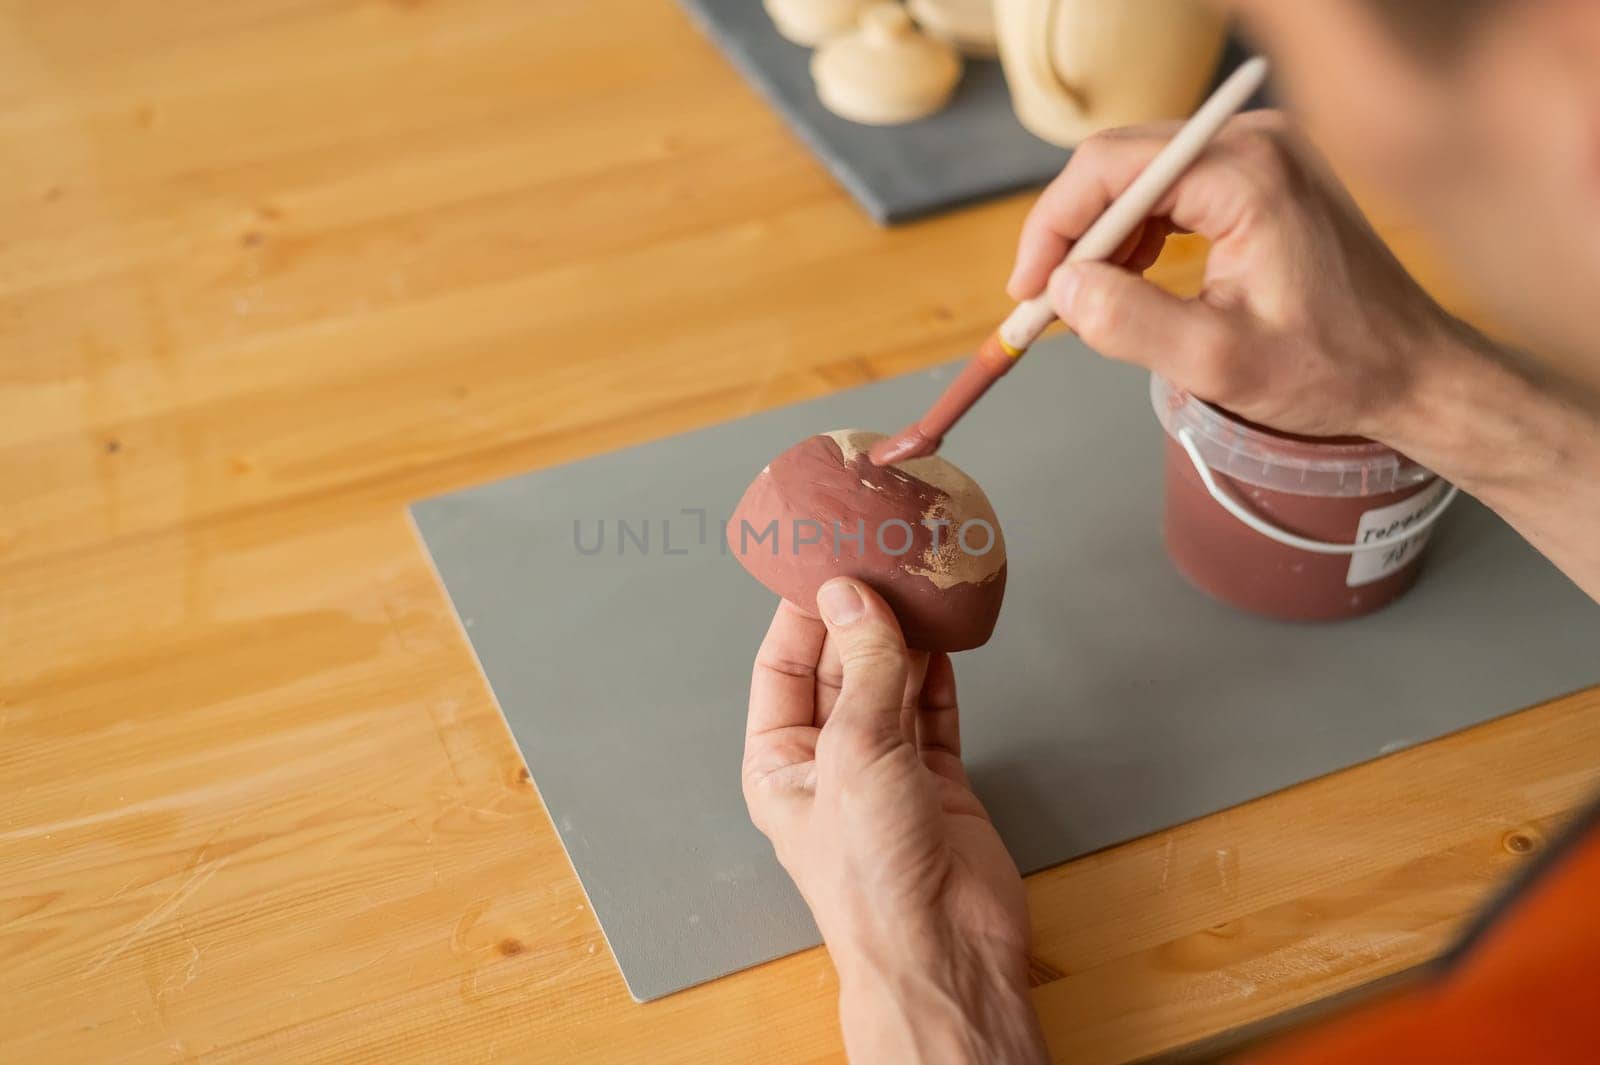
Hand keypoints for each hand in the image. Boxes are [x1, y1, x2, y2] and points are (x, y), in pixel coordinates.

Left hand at [743, 578, 1047, 1064]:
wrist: (946, 950)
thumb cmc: (872, 877)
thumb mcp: (856, 752)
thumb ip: (865, 667)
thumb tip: (854, 595)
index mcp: (780, 765)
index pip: (782, 668)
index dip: (801, 614)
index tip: (824, 561)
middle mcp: (829, 764)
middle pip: (839, 669)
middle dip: (858, 617)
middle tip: (880, 560)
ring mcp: (886, 773)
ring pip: (890, 685)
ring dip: (902, 638)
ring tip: (915, 584)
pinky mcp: (939, 783)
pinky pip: (935, 712)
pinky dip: (940, 674)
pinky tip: (944, 636)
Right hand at [1008, 109, 1599, 601]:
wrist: (1412, 370)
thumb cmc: (1331, 368)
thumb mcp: (1216, 361)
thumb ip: (1129, 322)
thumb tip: (1061, 290)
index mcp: (1245, 173)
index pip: (1109, 168)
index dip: (1053, 227)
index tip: (1028, 291)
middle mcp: (1254, 141)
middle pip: (1120, 163)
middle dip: (1072, 233)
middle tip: (1045, 301)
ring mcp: (1263, 152)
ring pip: (1141, 175)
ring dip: (1102, 236)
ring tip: (1086, 301)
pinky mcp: (1265, 174)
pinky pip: (1173, 188)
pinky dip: (1138, 233)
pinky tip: (1131, 280)